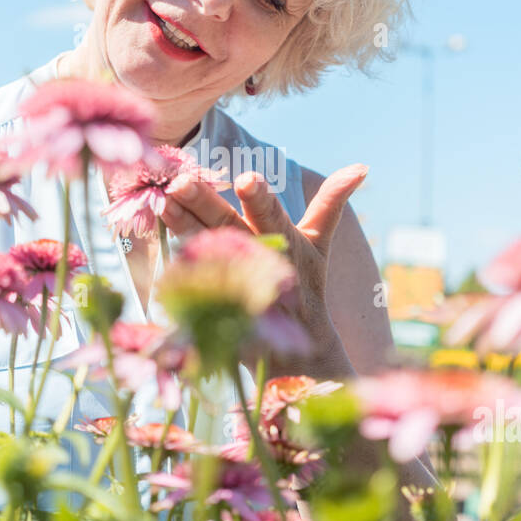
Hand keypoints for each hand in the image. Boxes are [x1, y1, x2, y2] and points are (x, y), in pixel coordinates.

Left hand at [158, 163, 368, 356]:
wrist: (299, 353)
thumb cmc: (306, 284)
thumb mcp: (320, 244)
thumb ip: (332, 203)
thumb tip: (360, 167)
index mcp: (285, 241)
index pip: (271, 214)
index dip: (260, 198)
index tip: (247, 179)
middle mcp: (260, 260)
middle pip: (228, 226)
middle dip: (205, 205)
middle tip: (181, 185)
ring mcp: (237, 285)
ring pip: (206, 249)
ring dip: (183, 225)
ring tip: (163, 201)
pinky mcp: (220, 309)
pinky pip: (194, 283)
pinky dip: (177, 264)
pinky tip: (159, 241)